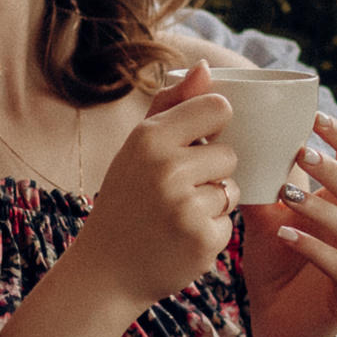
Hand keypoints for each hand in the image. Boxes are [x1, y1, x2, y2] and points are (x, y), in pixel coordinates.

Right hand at [62, 63, 240, 314]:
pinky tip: (181, 238)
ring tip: (177, 214)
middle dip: (212, 171)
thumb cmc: (125, 200)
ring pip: (231, 188)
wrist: (105, 269)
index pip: (217, 108)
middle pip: (229, 153)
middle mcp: (167, 168)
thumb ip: (172, 103)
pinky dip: (210, 232)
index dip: (215, 125)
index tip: (200, 140)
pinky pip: (229, 222)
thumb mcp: (137, 147)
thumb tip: (205, 67)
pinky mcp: (203, 239)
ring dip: (213, 202)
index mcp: (150, 137)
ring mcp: (186, 206)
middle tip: (177, 190)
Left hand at [238, 111, 336, 336]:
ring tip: (286, 195)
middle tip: (300, 152)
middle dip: (331, 169)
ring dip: (319, 207)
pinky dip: (314, 248)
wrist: (275, 323)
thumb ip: (262, 182)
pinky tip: (285, 235)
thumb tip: (237, 137)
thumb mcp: (265, 216)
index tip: (313, 117)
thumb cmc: (275, 263)